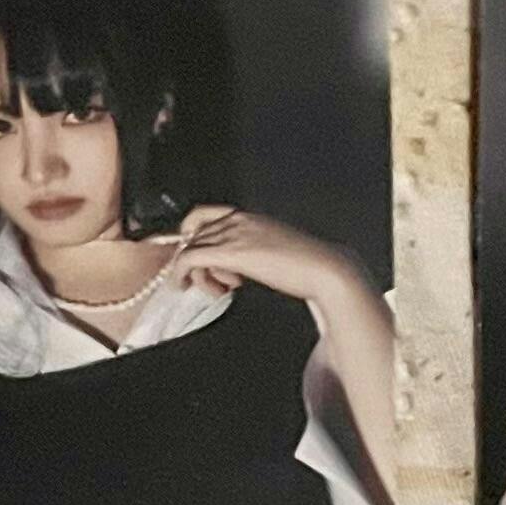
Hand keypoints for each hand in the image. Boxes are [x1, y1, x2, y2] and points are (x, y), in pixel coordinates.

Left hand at [165, 206, 353, 305]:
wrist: (324, 269)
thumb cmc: (304, 265)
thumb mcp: (269, 250)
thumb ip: (248, 251)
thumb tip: (231, 268)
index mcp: (248, 216)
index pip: (202, 215)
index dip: (190, 236)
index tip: (192, 259)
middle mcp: (238, 219)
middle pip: (193, 234)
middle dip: (196, 262)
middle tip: (212, 282)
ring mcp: (235, 233)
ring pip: (190, 247)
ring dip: (197, 273)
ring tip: (220, 289)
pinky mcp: (232, 251)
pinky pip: (190, 258)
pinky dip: (180, 273)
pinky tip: (186, 285)